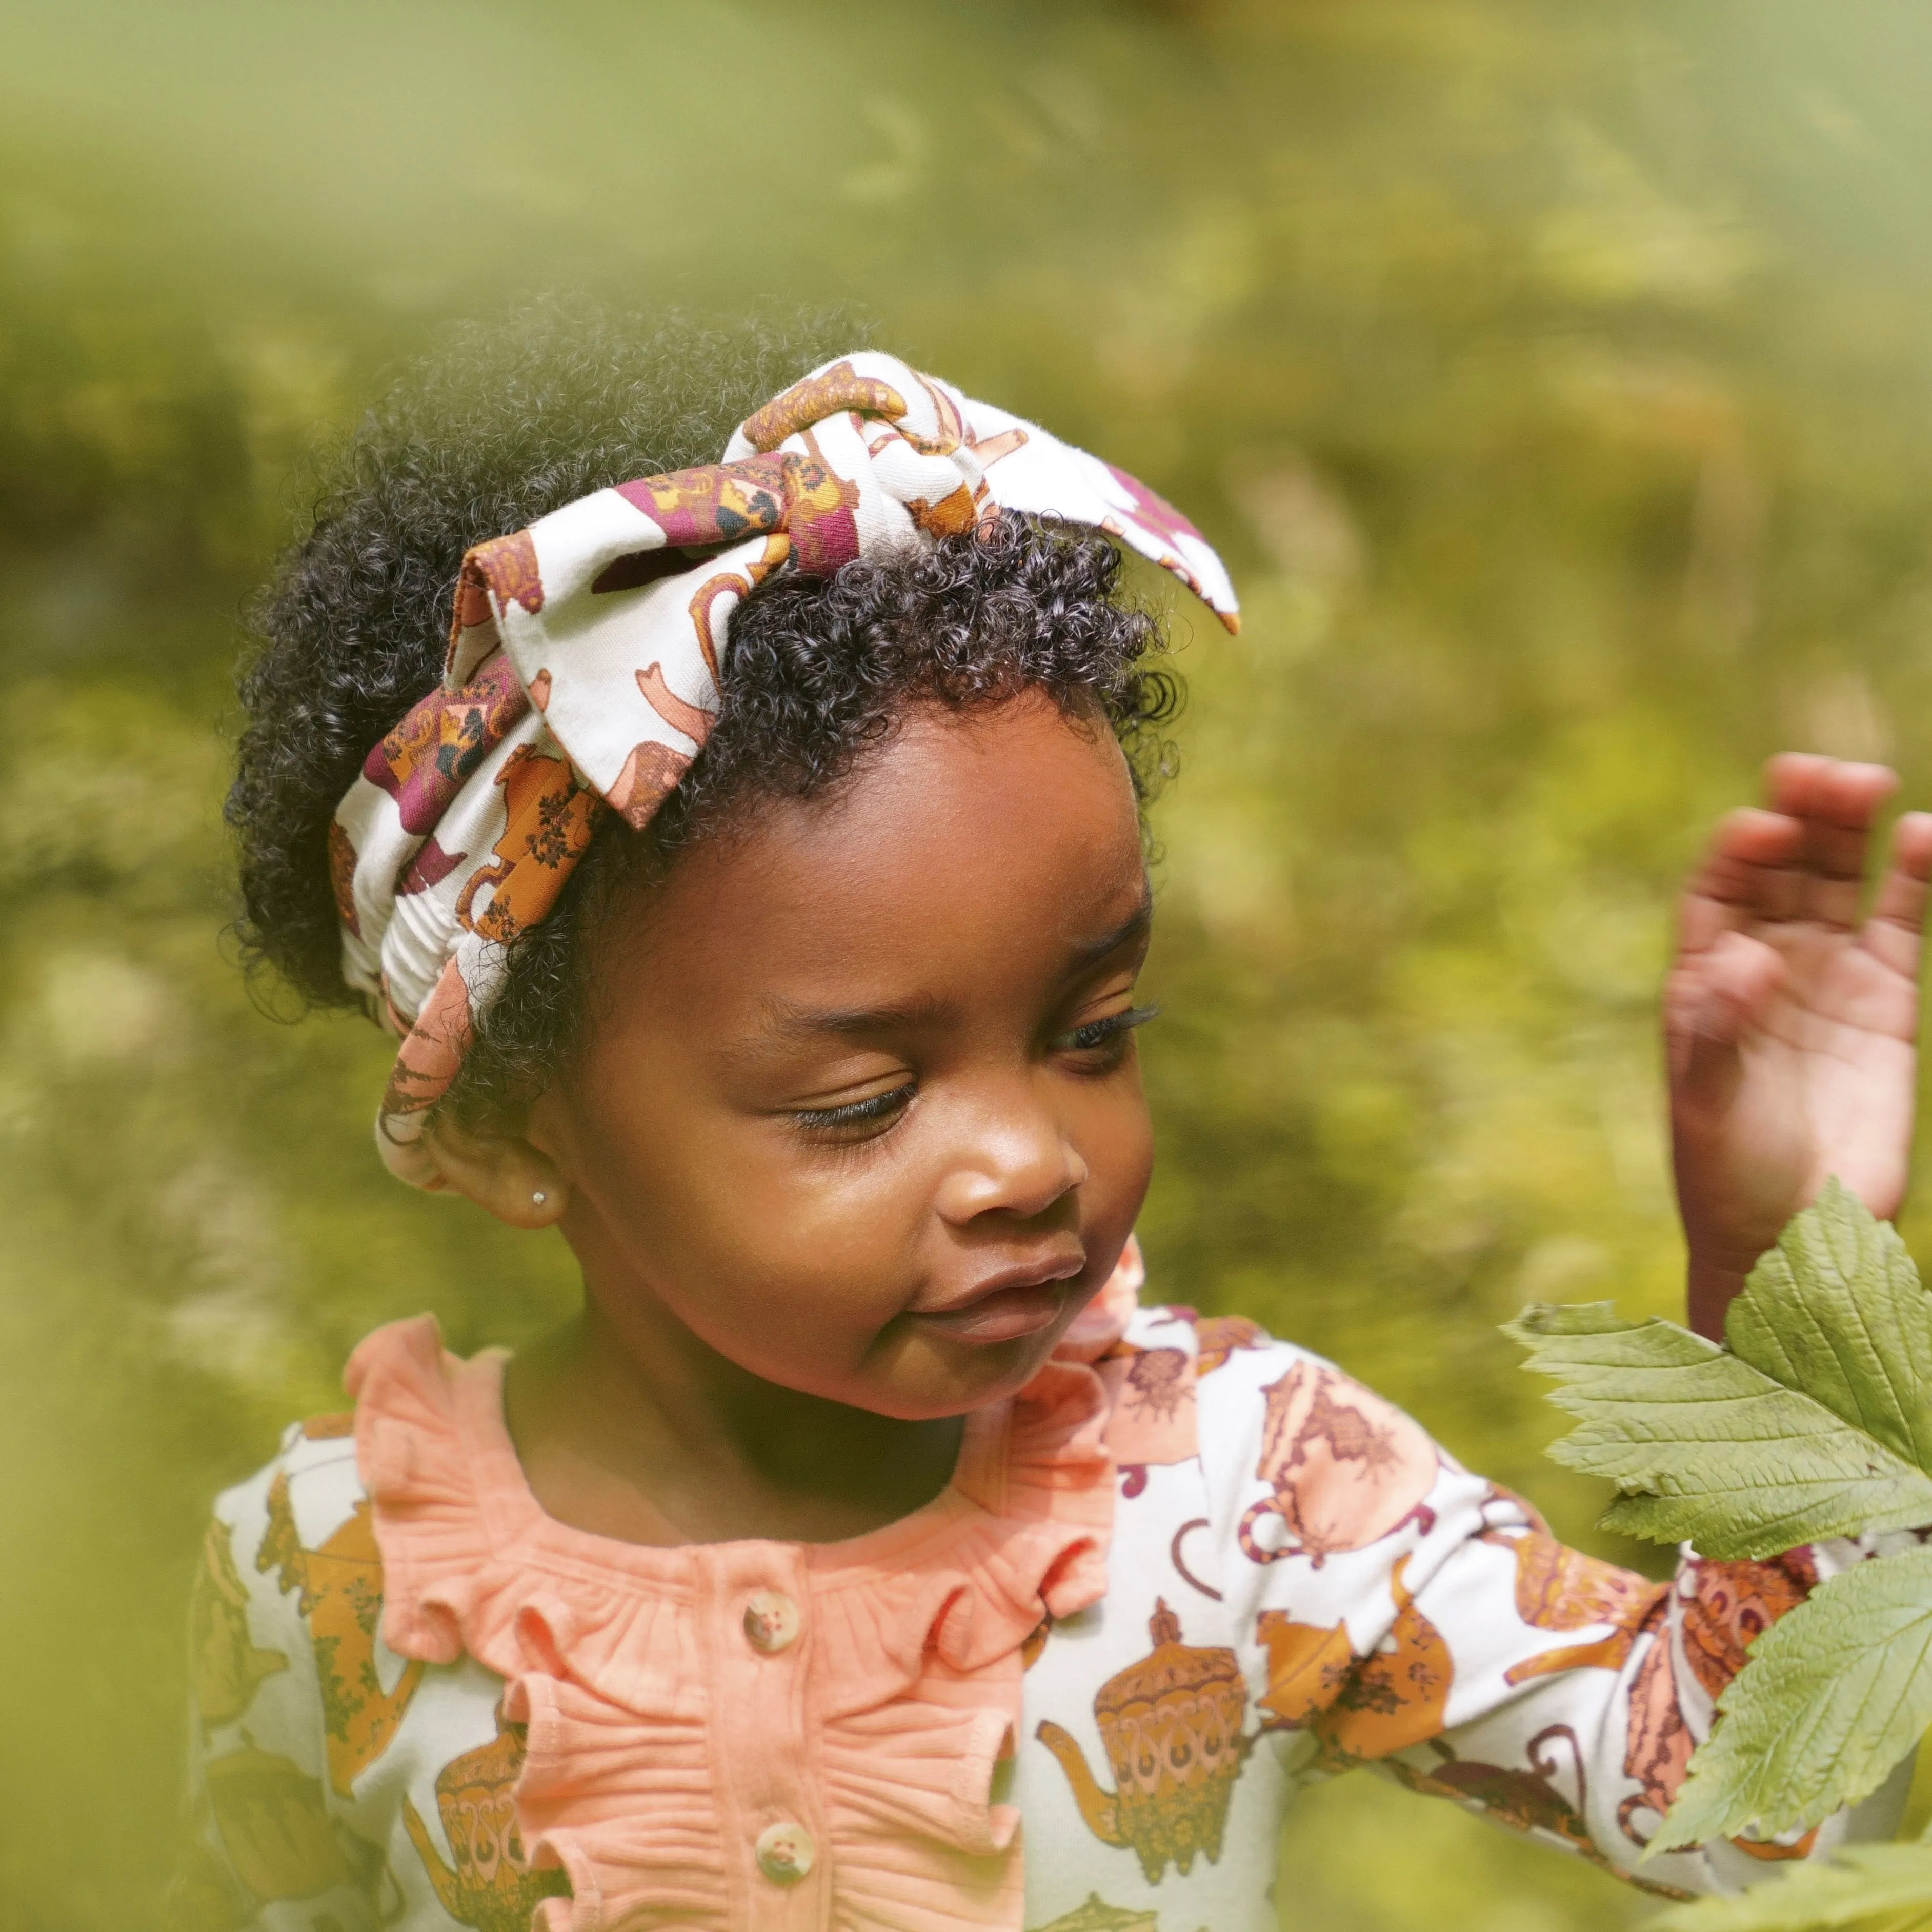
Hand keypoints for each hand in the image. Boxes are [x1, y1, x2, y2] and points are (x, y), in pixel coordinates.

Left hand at [1667, 754, 1931, 1338]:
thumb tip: (1740, 962)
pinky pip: (1902, 919)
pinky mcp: (1887, 998)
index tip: (1757, 828)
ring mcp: (1826, 974)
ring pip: (1837, 877)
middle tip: (1817, 774)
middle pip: (1780, 867)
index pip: (1717, 891)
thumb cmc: (1726, 1172)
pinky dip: (1914, 875)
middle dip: (1796, 816)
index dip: (1735, 853)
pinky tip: (1924, 833)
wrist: (1791, 1232)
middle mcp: (1762, 962)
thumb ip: (1717, 1034)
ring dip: (1847, 826)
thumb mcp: (1707, 1106)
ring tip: (1863, 782)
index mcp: (1703, 977)